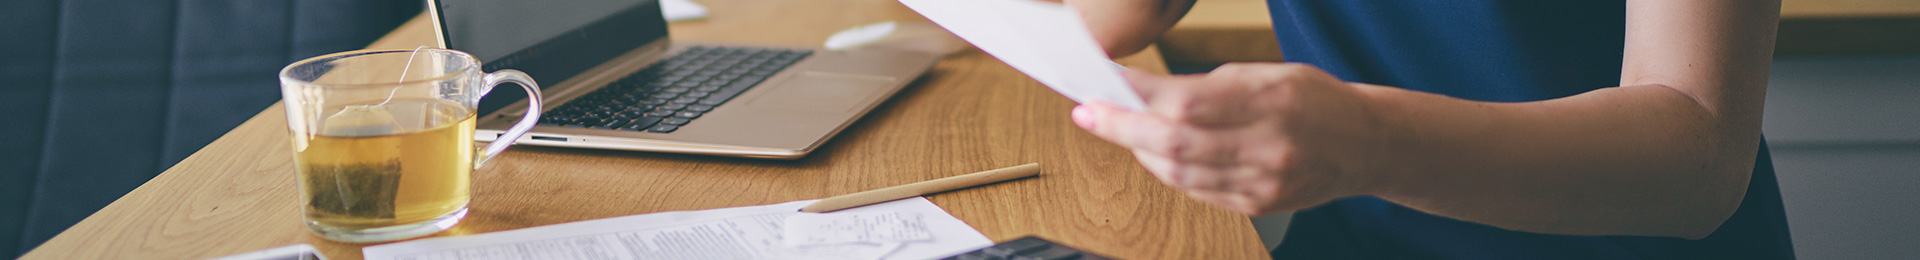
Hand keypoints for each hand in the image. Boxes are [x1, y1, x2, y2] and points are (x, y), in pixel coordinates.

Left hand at [1071, 63, 1394, 214]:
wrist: (1366, 144)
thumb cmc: (1313, 99)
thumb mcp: (1267, 74)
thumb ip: (1210, 86)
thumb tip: (1145, 94)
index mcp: (1273, 100)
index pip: (1187, 101)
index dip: (1137, 96)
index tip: (1103, 86)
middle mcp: (1270, 145)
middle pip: (1175, 143)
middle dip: (1122, 128)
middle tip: (1090, 114)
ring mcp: (1264, 181)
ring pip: (1180, 173)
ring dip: (1140, 150)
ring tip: (1121, 130)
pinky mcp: (1258, 205)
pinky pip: (1197, 191)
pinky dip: (1169, 171)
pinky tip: (1156, 153)